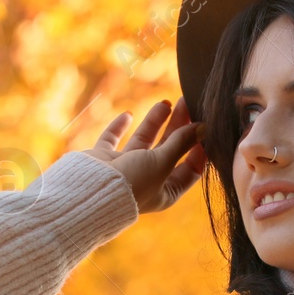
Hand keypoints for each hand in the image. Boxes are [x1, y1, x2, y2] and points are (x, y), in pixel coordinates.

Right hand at [84, 96, 207, 214]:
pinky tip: (127, 114)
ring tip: (165, 103)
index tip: (203, 128)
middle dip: (178, 127)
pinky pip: (113, 140)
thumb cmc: (132, 184)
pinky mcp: (105, 160)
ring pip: (143, 141)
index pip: (190, 169)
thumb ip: (181, 143)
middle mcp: (147, 181)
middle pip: (168, 150)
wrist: (90, 192)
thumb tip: (204, 127)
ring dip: (155, 122)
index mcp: (166, 191)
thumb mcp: (163, 162)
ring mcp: (125, 169)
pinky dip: (119, 127)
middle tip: (186, 103)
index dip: (198, 149)